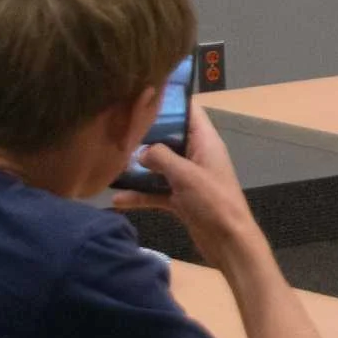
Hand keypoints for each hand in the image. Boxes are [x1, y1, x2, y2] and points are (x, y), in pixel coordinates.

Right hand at [113, 109, 262, 268]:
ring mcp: (188, 178)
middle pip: (169, 138)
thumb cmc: (212, 201)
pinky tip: (117, 199)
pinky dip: (140, 195)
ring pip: (159, 166)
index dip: (169, 102)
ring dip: (138, 167)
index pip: (189, 112)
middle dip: (145, 135)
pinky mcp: (181, 199)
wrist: (228, 242)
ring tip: (110, 162)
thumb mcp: (186, 174)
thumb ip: (161, 157)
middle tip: (115, 128)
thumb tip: (140, 151)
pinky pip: (157, 192)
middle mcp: (196, 156)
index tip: (141, 95)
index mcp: (205, 142)